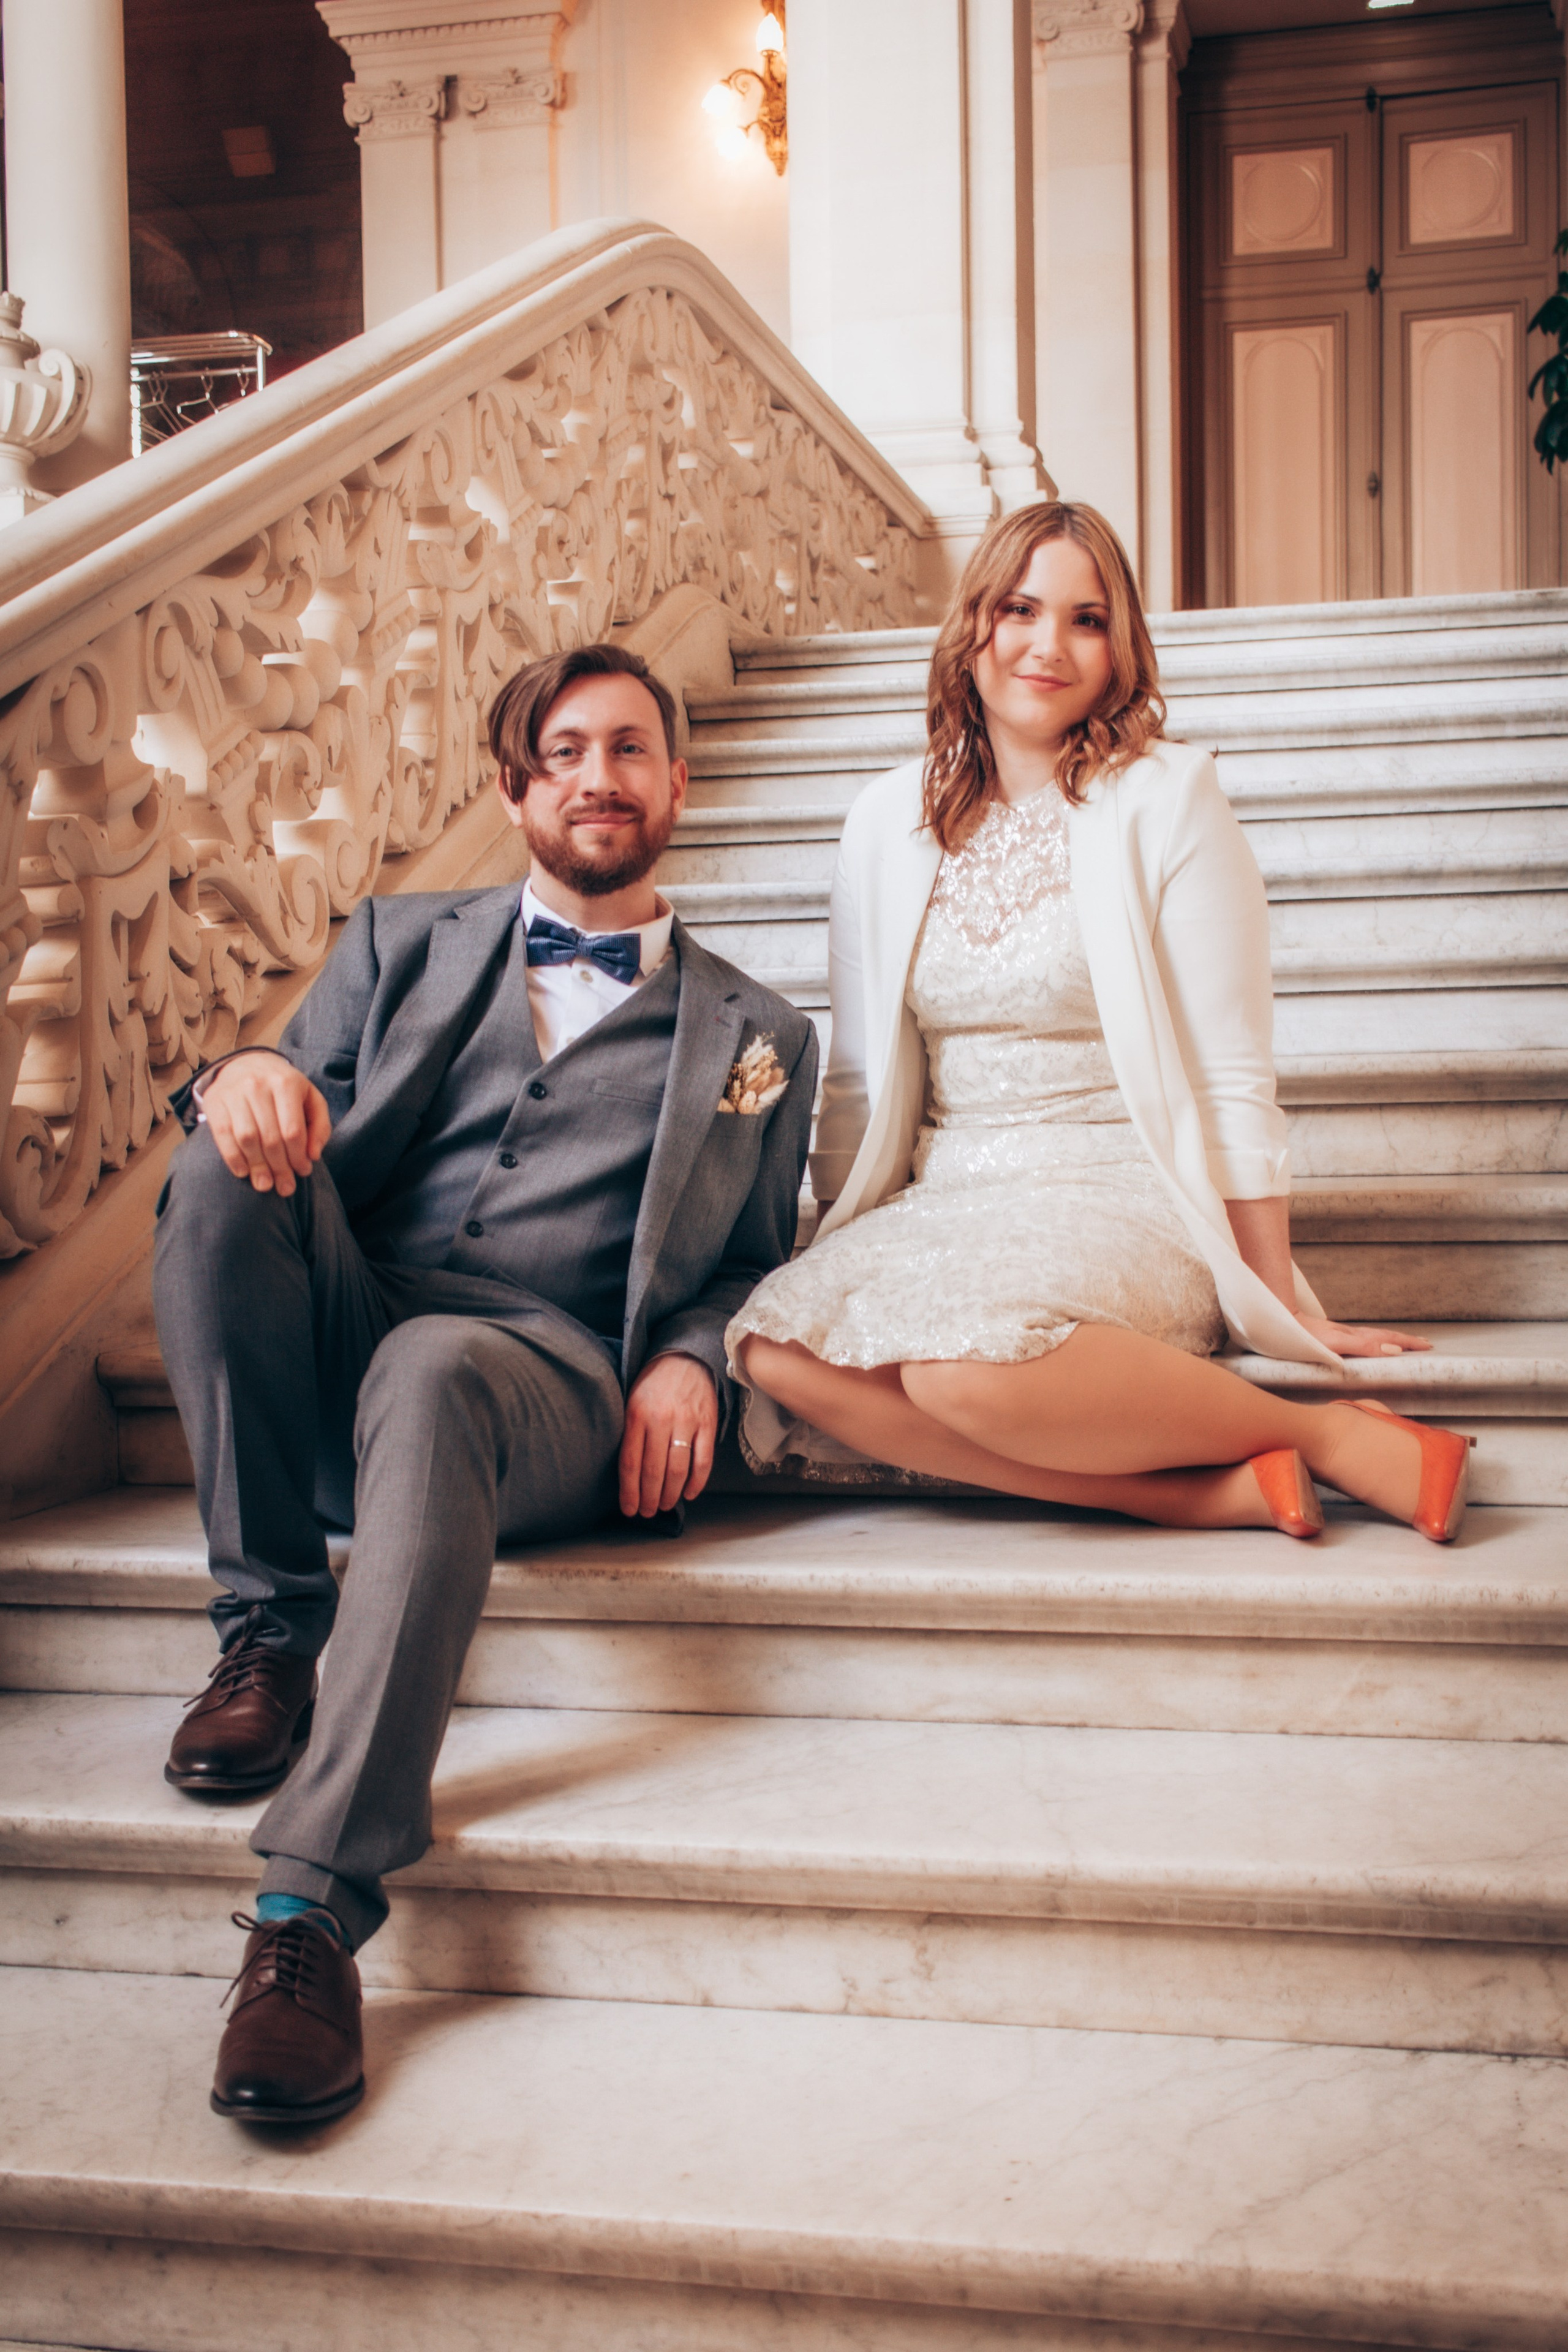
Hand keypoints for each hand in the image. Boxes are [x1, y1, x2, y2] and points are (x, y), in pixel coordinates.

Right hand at [200, 1054, 331, 1196]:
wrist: (246, 1063)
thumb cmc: (284, 1088)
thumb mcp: (310, 1098)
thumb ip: (319, 1126)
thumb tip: (313, 1155)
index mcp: (286, 1083)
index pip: (293, 1130)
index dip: (298, 1157)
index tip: (303, 1172)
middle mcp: (258, 1085)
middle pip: (270, 1138)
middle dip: (279, 1168)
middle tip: (285, 1188)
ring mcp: (234, 1092)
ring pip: (246, 1138)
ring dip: (257, 1167)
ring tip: (265, 1185)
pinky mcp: (214, 1101)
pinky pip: (222, 1135)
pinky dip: (233, 1158)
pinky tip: (243, 1172)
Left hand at [619, 1352, 717, 1516]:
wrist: (685, 1357)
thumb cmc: (653, 1384)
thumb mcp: (630, 1402)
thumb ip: (629, 1433)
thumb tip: (626, 1474)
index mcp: (636, 1415)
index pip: (630, 1463)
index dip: (629, 1492)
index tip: (629, 1510)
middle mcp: (660, 1420)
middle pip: (653, 1471)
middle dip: (649, 1499)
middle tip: (648, 1512)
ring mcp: (686, 1421)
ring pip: (677, 1469)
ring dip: (670, 1494)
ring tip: (665, 1505)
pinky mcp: (707, 1423)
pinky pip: (703, 1460)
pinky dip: (696, 1482)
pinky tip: (689, 1493)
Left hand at [1297, 1314, 1431, 1358]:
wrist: (1280, 1325)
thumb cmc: (1305, 1338)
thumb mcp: (1337, 1343)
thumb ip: (1364, 1346)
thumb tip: (1394, 1349)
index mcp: (1356, 1337)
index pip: (1388, 1339)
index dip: (1408, 1343)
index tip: (1427, 1346)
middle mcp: (1351, 1335)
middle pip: (1384, 1336)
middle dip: (1406, 1340)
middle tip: (1425, 1344)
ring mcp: (1342, 1336)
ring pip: (1373, 1337)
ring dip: (1391, 1341)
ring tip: (1405, 1344)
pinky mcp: (1332, 1339)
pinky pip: (1361, 1341)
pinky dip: (1374, 1342)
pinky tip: (1370, 1345)